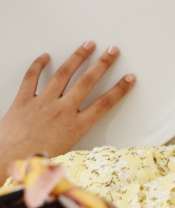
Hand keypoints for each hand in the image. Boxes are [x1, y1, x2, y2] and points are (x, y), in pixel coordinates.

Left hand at [0, 43, 133, 172]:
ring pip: (63, 74)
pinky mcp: (23, 101)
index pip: (104, 104)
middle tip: (112, 51)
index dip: (119, 90)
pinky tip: (45, 56)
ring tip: (87, 45)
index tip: (129, 79)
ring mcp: (42, 103)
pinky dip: (38, 66)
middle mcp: (61, 111)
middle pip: (87, 82)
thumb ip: (74, 140)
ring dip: (77, 57)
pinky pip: (31, 79)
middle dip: (102, 64)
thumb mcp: (63, 155)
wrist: (4, 162)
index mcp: (74, 127)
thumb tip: (83, 136)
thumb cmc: (31, 163)